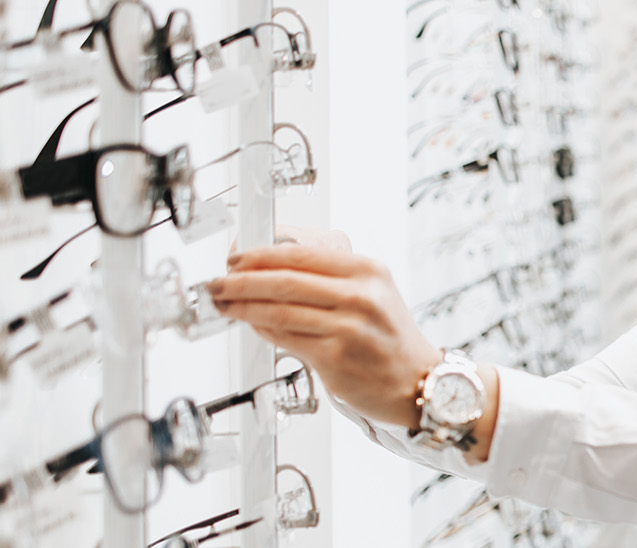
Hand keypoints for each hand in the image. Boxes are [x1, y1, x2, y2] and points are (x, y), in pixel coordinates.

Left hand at [208, 242, 441, 427]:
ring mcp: (348, 328)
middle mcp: (360, 296)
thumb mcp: (373, 292)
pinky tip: (252, 325)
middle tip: (218, 283)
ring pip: (278, 311)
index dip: (259, 255)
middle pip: (284, 281)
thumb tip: (270, 271)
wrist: (418, 382)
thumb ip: (329, 279)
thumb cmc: (390, 339)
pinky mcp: (335, 359)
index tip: (235, 258)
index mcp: (368, 270)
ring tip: (225, 305)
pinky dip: (262, 330)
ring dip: (243, 307)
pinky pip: (286, 339)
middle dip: (240, 281)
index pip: (300, 254)